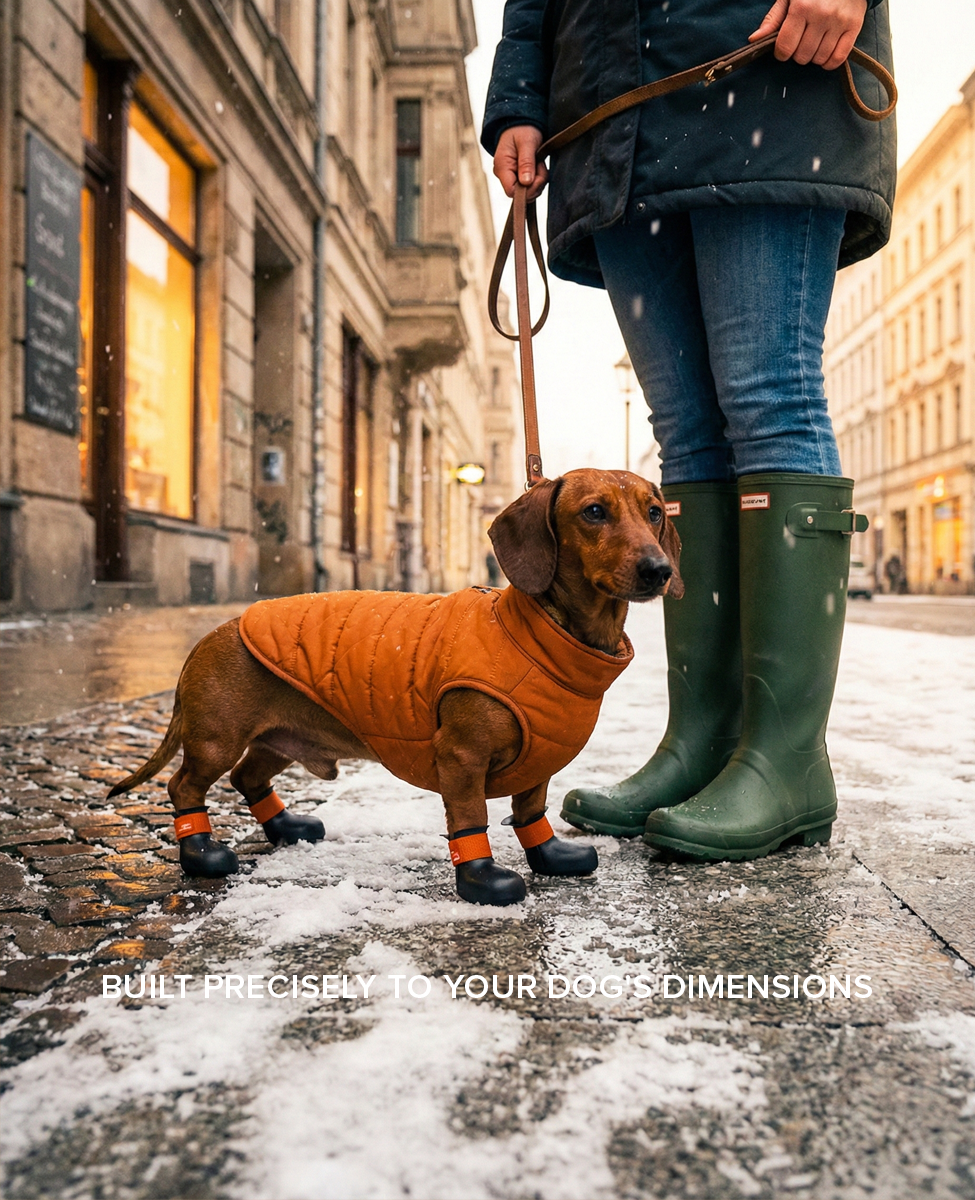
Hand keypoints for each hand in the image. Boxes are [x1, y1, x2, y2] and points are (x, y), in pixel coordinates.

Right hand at [493, 125, 547, 199]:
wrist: (521, 122)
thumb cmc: (522, 129)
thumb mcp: (527, 143)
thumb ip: (526, 163)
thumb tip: (526, 182)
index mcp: (502, 167)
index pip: (511, 191)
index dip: (527, 190)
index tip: (538, 178)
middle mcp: (504, 174)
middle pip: (521, 194)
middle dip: (535, 184)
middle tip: (541, 167)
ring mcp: (511, 176)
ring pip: (527, 191)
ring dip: (539, 180)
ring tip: (539, 163)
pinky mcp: (518, 176)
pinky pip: (530, 186)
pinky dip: (538, 179)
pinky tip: (538, 166)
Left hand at [749, 0, 867, 69]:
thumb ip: (773, 19)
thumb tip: (754, 40)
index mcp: (802, 6)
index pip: (785, 47)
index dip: (781, 52)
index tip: (784, 48)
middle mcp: (821, 14)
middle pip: (802, 56)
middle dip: (797, 54)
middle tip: (801, 41)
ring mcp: (839, 21)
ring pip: (819, 59)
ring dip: (813, 57)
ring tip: (814, 42)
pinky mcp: (854, 26)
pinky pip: (838, 58)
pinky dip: (829, 62)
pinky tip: (825, 53)